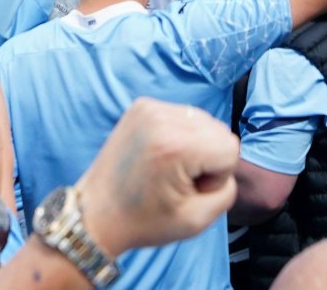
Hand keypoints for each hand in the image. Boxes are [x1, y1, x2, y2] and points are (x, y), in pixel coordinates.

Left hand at [77, 99, 240, 255]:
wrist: (95, 214)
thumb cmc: (144, 222)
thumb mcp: (197, 220)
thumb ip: (227, 190)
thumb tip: (224, 163)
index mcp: (175, 145)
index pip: (230, 148)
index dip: (217, 177)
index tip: (189, 190)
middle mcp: (162, 117)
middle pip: (219, 130)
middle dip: (208, 158)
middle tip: (178, 181)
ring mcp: (150, 107)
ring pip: (203, 121)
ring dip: (195, 145)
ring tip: (168, 168)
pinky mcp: (142, 105)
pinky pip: (183, 115)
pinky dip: (180, 134)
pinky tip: (160, 155)